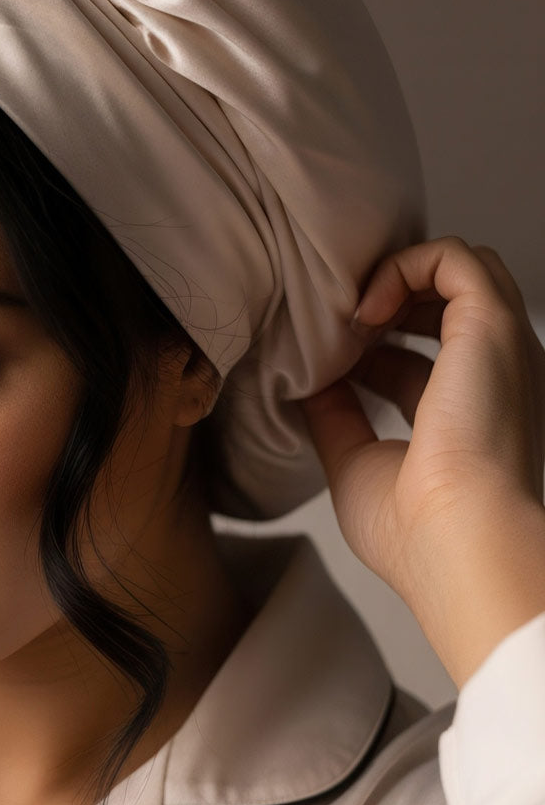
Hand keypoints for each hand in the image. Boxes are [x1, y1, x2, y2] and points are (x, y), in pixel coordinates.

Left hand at [296, 237, 544, 599]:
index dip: (367, 351)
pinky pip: (455, 257)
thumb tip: (306, 385)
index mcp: (468, 415)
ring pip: (460, 268)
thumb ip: (335, 419)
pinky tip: (366, 311)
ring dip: (397, 277)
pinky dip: (404, 266)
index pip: (421, 359)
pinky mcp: (492, 325)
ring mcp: (498, 349)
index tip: (324, 367)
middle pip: (446, 304)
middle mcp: (491, 377)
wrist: (462, 547)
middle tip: (339, 334)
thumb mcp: (356, 465)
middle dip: (388, 303)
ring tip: (354, 318)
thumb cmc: (417, 533)